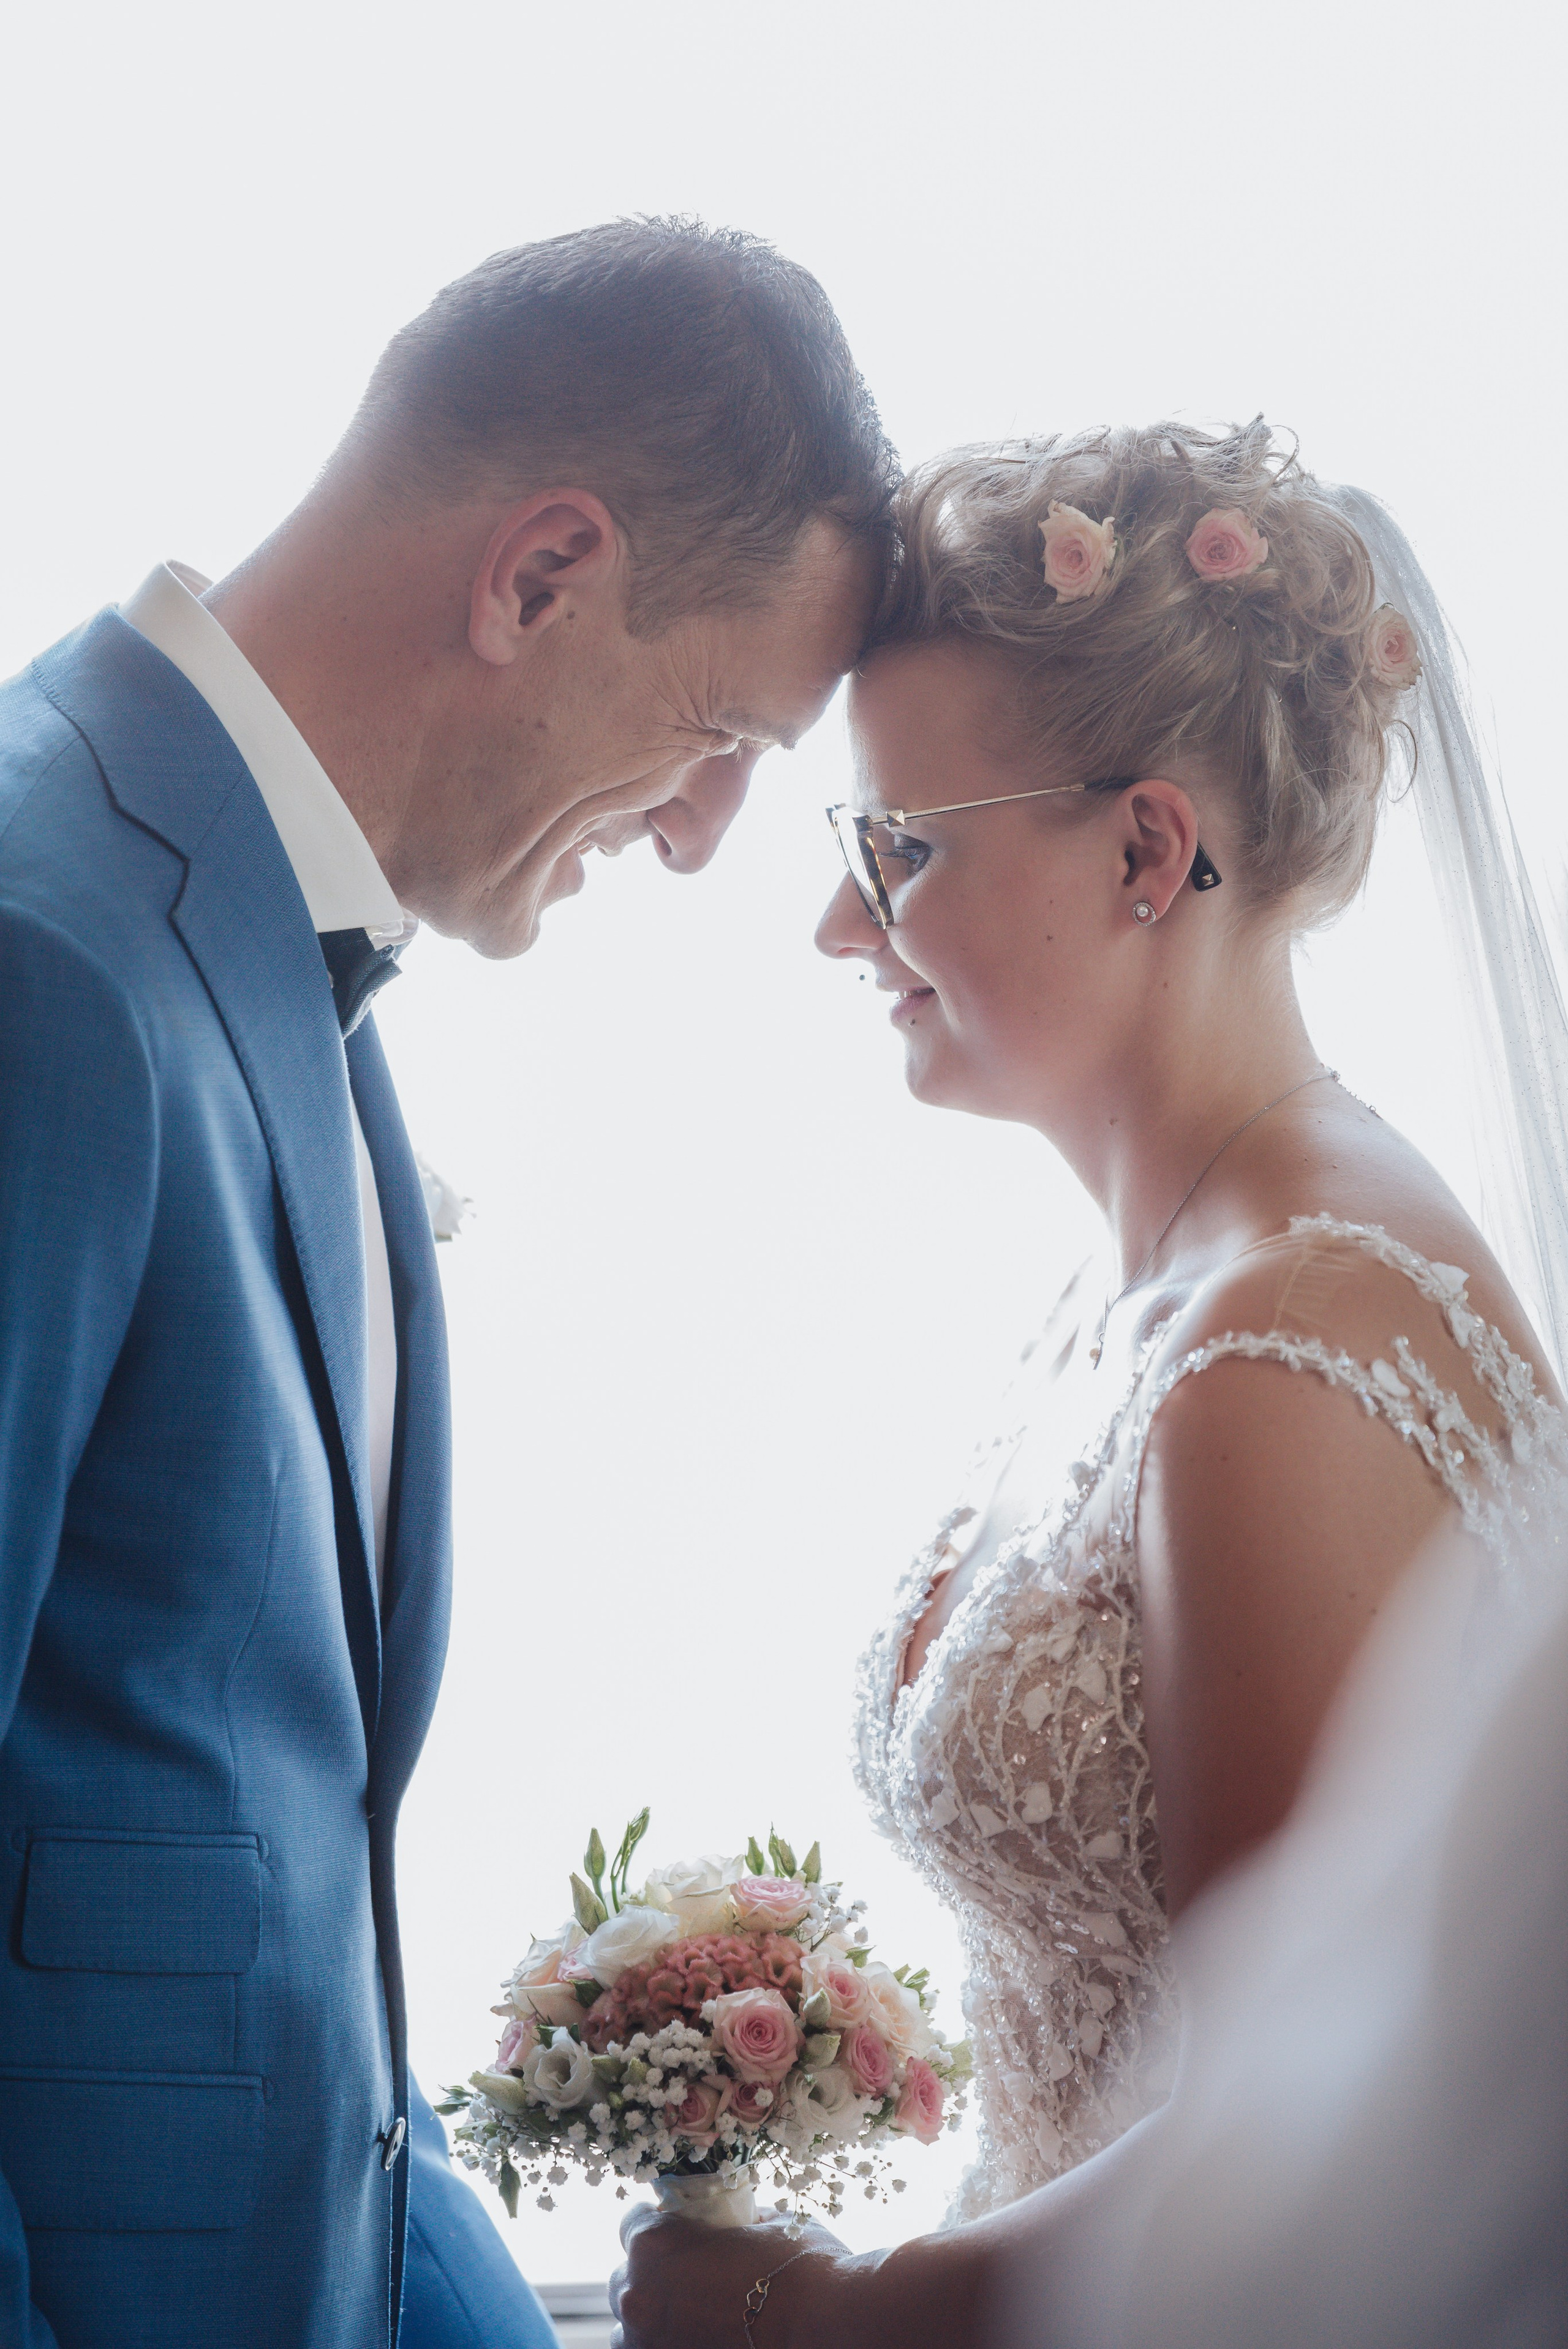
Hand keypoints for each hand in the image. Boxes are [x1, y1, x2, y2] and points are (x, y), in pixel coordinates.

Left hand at [610, 2203, 848, 2348]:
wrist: (824, 2324)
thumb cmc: (800, 2265)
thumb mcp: (766, 2222)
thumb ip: (734, 2220)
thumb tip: (732, 2222)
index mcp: (654, 2243)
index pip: (632, 2224)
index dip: (657, 2224)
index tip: (679, 2231)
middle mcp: (638, 2293)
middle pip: (626, 2276)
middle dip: (653, 2273)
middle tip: (692, 2276)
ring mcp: (647, 2341)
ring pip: (628, 2324)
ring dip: (652, 2315)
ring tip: (692, 2314)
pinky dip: (663, 2344)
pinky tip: (696, 2337)